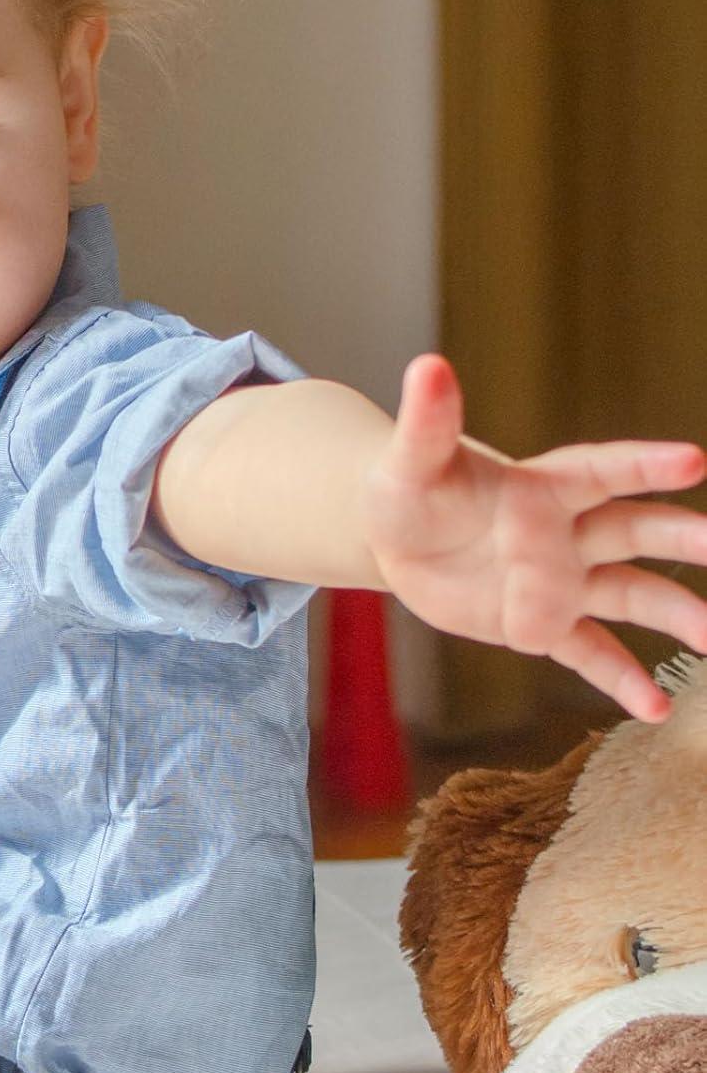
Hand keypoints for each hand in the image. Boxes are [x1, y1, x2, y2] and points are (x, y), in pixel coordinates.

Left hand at [362, 354, 706, 721]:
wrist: (396, 539)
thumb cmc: (407, 489)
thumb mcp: (411, 460)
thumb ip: (428, 421)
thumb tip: (428, 364)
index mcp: (537, 487)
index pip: (598, 471)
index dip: (642, 464)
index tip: (692, 459)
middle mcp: (562, 533)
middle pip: (634, 531)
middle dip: (683, 537)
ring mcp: (557, 580)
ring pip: (628, 594)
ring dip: (674, 614)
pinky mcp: (539, 624)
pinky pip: (588, 652)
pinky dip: (619, 679)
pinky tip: (655, 707)